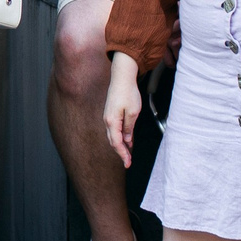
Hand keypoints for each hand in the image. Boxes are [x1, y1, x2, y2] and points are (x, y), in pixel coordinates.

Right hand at [104, 54, 143, 168]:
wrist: (122, 77)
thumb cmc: (128, 92)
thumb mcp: (133, 112)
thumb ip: (129, 128)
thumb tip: (126, 139)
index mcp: (112, 122)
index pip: (117, 143)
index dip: (122, 154)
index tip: (128, 163)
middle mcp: (107, 120)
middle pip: (113, 141)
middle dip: (121, 153)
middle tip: (128, 162)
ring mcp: (108, 116)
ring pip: (113, 135)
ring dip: (120, 145)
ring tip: (128, 153)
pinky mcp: (111, 113)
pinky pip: (114, 128)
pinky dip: (120, 136)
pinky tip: (127, 139)